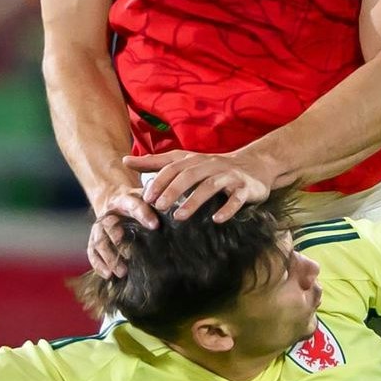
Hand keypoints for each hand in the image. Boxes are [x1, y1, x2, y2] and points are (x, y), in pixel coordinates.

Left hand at [126, 149, 281, 222]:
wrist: (255, 166)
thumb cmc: (213, 167)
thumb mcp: (185, 162)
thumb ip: (156, 163)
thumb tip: (125, 161)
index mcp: (195, 160)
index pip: (174, 167)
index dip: (160, 180)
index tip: (146, 197)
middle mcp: (211, 165)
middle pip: (190, 175)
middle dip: (172, 190)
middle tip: (158, 207)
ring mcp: (229, 176)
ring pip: (210, 186)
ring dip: (194, 201)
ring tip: (179, 217)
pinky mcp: (245, 188)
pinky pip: (237, 199)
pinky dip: (227, 208)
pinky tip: (217, 220)